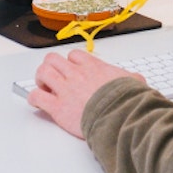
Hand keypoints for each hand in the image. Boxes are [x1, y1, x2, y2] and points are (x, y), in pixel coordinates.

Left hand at [26, 49, 140, 137]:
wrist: (119, 116)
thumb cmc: (125, 101)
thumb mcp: (134, 83)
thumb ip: (132, 79)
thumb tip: (138, 80)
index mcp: (93, 67)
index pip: (73, 56)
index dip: (70, 63)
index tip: (71, 71)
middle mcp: (76, 74)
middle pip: (52, 59)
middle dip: (50, 67)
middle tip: (53, 78)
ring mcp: (65, 89)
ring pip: (42, 72)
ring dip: (40, 80)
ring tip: (44, 88)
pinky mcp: (57, 107)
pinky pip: (36, 96)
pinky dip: (34, 98)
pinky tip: (37, 103)